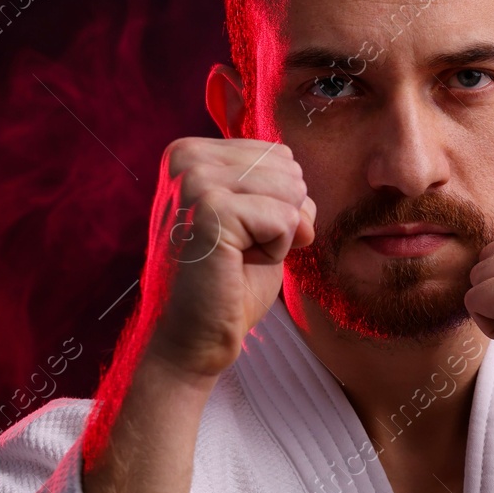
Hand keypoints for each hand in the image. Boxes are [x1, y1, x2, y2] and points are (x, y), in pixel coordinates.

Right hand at [140, 137, 315, 379]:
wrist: (190, 339)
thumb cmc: (224, 285)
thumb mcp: (254, 221)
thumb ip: (278, 189)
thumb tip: (306, 189)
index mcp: (192, 152)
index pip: (279, 155)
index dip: (277, 205)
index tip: (237, 236)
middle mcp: (187, 157)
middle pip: (288, 169)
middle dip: (282, 218)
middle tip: (238, 252)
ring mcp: (194, 180)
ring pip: (291, 190)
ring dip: (279, 236)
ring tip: (237, 259)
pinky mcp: (210, 209)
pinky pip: (285, 219)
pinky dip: (276, 252)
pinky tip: (237, 267)